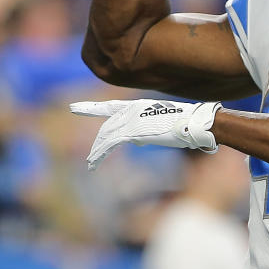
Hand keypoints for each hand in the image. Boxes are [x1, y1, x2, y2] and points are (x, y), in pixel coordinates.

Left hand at [69, 99, 221, 169]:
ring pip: (105, 136)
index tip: (74, 108)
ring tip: (91, 163)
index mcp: (139, 106)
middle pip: (107, 127)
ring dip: (97, 151)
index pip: (110, 107)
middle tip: (91, 157)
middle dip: (98, 142)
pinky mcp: (132, 132)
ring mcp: (130, 120)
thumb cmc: (188, 125)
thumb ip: (147, 131)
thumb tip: (137, 141)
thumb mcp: (164, 126)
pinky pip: (109, 144)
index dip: (91, 107)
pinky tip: (93, 162)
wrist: (195, 124)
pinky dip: (100, 154)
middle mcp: (131, 110)